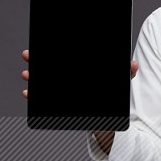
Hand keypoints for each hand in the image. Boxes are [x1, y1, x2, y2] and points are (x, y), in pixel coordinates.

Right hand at [20, 50, 138, 97]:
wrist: (109, 118)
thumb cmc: (112, 96)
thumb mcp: (119, 83)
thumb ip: (126, 73)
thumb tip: (133, 65)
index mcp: (79, 69)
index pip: (64, 55)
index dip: (51, 48)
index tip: (40, 42)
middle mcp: (69, 77)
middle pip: (50, 65)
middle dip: (36, 59)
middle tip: (28, 55)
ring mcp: (63, 91)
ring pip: (45, 80)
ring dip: (33, 76)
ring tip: (27, 74)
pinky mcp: (60, 104)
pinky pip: (44, 98)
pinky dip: (34, 95)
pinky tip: (28, 92)